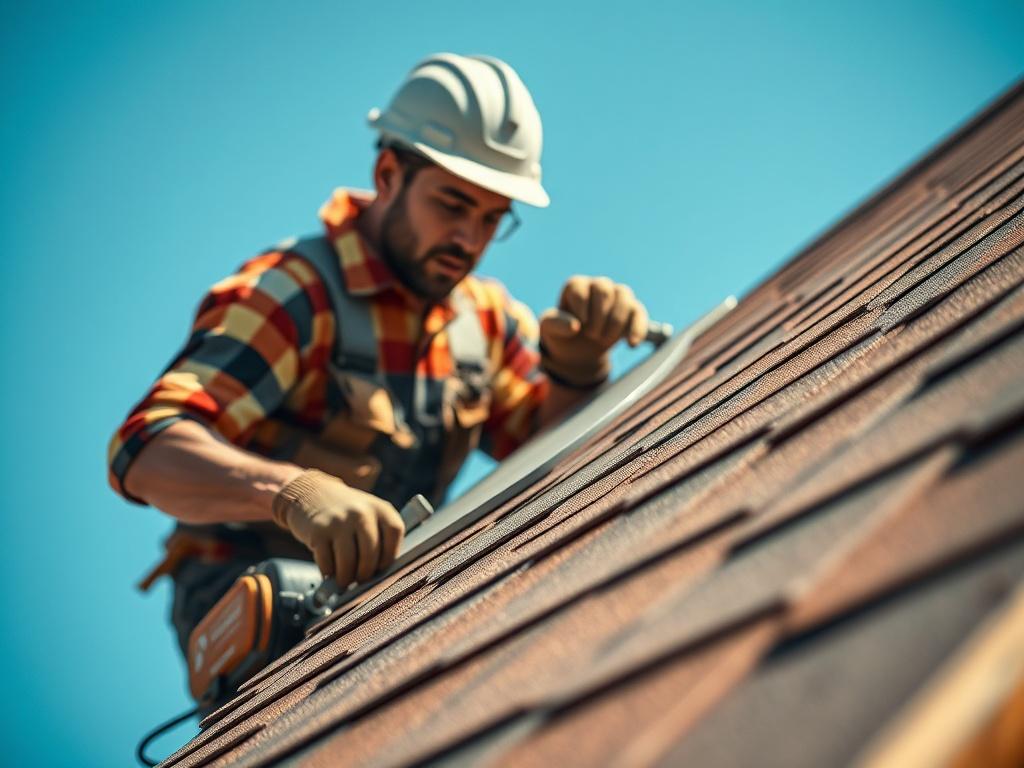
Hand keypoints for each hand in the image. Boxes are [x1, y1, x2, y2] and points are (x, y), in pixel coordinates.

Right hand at [272, 469, 404, 585]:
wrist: (311, 493)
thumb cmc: (347, 515)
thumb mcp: (369, 514)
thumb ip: (380, 537)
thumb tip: (381, 576)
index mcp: (380, 508)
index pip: (394, 533)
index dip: (389, 555)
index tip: (380, 567)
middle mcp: (361, 512)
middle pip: (370, 554)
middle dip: (365, 574)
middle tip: (359, 580)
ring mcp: (338, 521)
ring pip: (348, 563)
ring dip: (346, 578)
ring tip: (345, 579)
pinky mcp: (318, 532)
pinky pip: (327, 564)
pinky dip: (328, 572)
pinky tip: (329, 569)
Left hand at [539, 276, 648, 386]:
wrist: (579, 351)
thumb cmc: (563, 334)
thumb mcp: (549, 330)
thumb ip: (555, 324)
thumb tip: (574, 326)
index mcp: (576, 287)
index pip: (579, 287)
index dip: (580, 307)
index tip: (579, 325)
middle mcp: (598, 286)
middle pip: (603, 289)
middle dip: (598, 315)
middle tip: (591, 335)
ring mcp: (617, 297)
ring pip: (624, 296)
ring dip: (615, 321)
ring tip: (605, 340)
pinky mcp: (633, 311)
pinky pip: (639, 313)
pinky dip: (637, 329)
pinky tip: (631, 344)